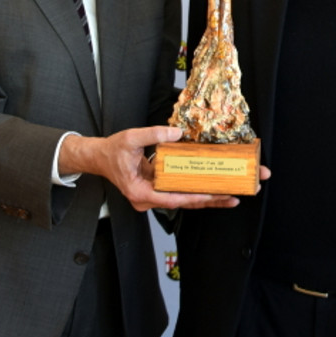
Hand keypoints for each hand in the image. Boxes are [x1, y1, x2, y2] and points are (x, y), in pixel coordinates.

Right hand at [61, 126, 242, 211]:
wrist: (98, 157)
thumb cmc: (111, 152)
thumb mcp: (130, 138)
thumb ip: (153, 135)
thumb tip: (178, 134)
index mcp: (140, 193)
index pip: (174, 199)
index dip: (197, 198)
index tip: (217, 195)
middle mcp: (148, 199)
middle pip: (186, 202)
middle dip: (213, 199)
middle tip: (237, 195)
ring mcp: (154, 196)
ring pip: (185, 199)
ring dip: (209, 196)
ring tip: (234, 194)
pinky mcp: (158, 190)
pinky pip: (181, 192)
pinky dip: (198, 189)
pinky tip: (216, 187)